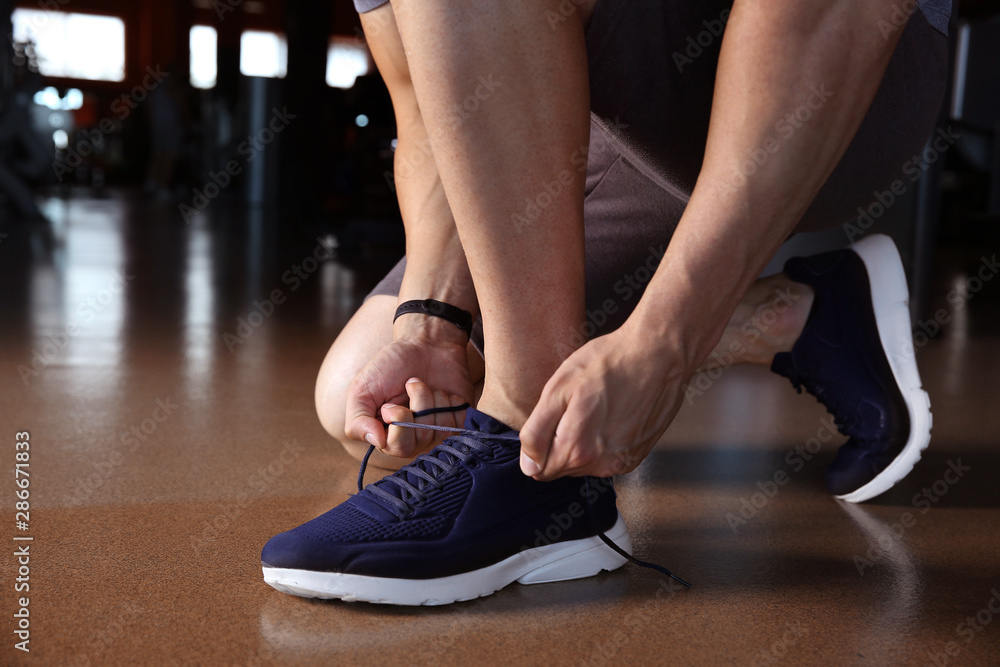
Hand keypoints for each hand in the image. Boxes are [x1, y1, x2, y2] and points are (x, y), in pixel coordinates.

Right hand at [345, 336, 473, 457]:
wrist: (424, 344)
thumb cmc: (390, 366)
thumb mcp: (361, 390)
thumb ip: (357, 421)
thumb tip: (377, 441)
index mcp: (387, 436)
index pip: (397, 448)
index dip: (398, 420)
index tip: (390, 402)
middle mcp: (413, 440)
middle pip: (421, 439)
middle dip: (419, 405)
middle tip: (411, 385)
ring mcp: (437, 432)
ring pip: (442, 428)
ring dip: (433, 398)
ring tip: (425, 385)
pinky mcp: (458, 421)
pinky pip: (460, 422)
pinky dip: (451, 401)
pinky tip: (443, 392)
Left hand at [519, 325, 692, 480]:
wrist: (657, 354)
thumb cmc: (608, 363)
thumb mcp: (557, 390)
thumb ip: (537, 433)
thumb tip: (529, 465)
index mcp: (576, 450)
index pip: (539, 470)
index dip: (538, 446)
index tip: (552, 421)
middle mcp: (601, 464)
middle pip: (563, 468)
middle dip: (562, 442)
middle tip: (576, 408)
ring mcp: (622, 461)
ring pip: (585, 464)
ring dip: (584, 442)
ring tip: (596, 408)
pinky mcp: (637, 455)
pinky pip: (607, 458)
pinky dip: (605, 441)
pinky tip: (613, 414)